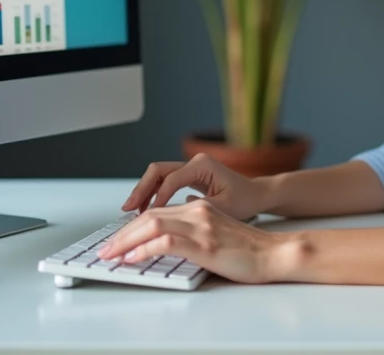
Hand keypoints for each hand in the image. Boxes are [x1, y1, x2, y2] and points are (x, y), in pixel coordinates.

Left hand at [97, 200, 294, 283]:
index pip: (156, 212)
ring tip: (111, 254)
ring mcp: (201, 226)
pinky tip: (133, 258)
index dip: (132, 227)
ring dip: (126, 241)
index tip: (116, 241)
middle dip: (121, 234)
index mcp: (199, 208)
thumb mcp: (217, 235)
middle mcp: (197, 211)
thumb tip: (170, 240)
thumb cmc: (249, 250)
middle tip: (104, 250)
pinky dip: (144, 249)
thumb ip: (195, 231)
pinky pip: (165, 241)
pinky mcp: (205, 243)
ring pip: (152, 225)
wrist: (275, 254)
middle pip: (149, 216)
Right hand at [121, 153, 268, 220]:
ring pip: (157, 175)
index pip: (170, 180)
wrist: (257, 195)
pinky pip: (164, 181)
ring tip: (131, 211)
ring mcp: (190, 168)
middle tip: (127, 209)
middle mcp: (194, 163)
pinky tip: (144, 209)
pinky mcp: (189, 176)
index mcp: (202, 166)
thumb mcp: (221, 209)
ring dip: (144, 191)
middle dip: (141, 189)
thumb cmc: (244, 201)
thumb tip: (170, 220)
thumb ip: (195, 211)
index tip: (146, 218)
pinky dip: (152, 193)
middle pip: (157, 171)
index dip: (156, 200)